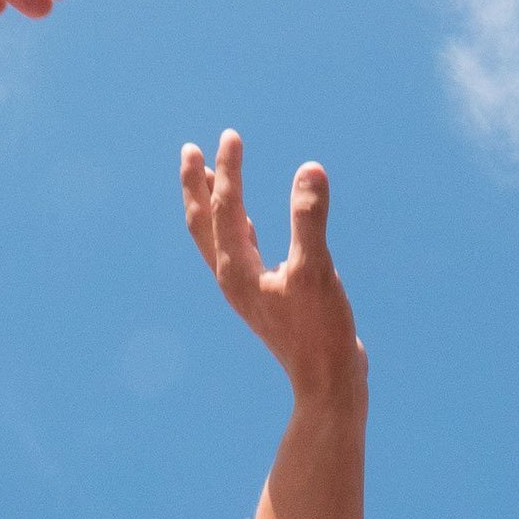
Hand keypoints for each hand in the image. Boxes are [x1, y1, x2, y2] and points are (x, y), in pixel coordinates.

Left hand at [181, 131, 366, 400]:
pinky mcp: (266, 297)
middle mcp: (233, 278)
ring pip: (218, 237)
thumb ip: (310, 219)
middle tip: (191, 150)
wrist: (328, 383)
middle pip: (202, 224)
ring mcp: (247, 289)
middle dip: (196, 186)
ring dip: (213, 204)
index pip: (225, 207)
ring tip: (211, 175)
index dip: (227, 169)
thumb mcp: (316, 270)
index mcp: (236, 270)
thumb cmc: (320, 331)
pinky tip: (249, 223)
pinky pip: (241, 252)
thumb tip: (309, 168)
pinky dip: (238, 228)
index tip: (232, 136)